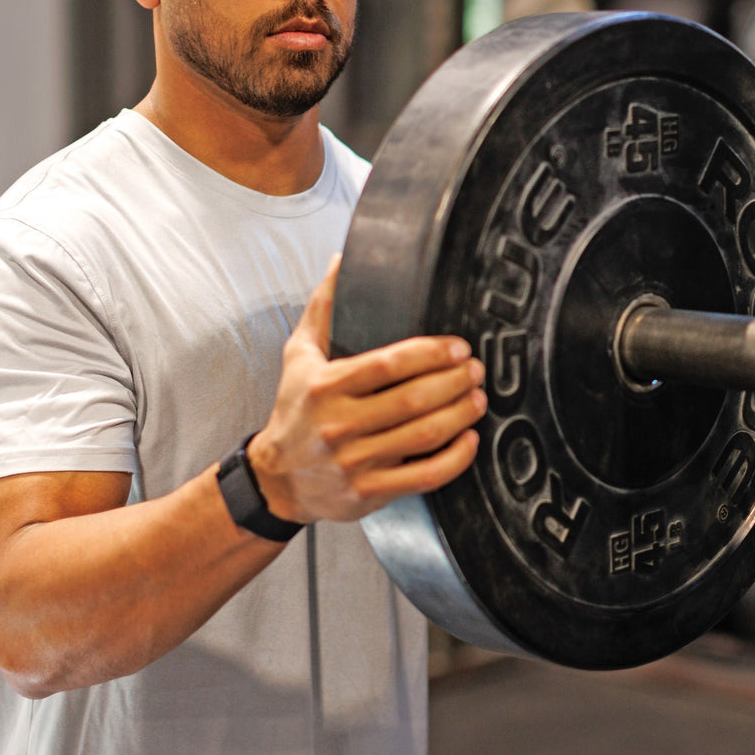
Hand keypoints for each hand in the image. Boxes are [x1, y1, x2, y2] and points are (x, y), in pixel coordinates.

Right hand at [245, 255, 486, 524]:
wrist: (277, 479)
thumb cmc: (294, 410)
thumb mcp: (299, 355)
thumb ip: (324, 308)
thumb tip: (343, 261)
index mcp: (324, 387)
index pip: (387, 365)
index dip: (431, 353)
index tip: (458, 346)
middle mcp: (338, 425)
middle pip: (412, 400)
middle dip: (454, 381)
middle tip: (475, 369)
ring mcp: (354, 462)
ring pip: (423, 436)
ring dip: (460, 414)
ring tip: (477, 397)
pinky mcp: (368, 493)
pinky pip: (424, 477)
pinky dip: (454, 459)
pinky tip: (468, 439)